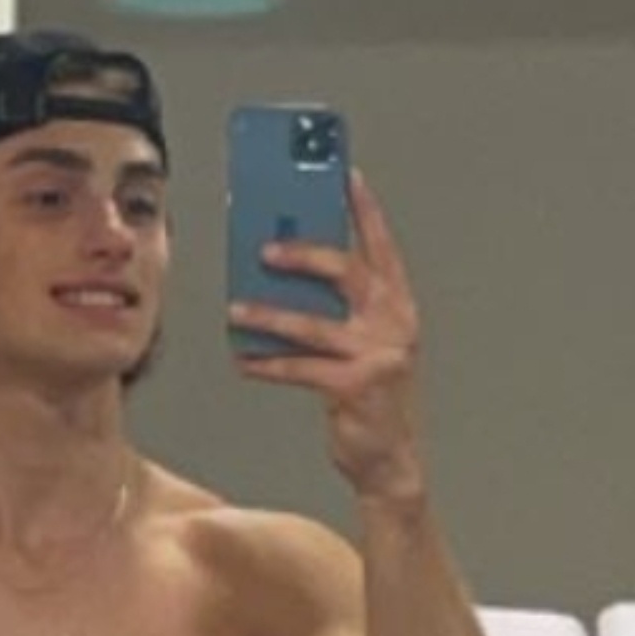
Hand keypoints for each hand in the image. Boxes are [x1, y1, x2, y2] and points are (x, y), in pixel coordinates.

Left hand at [229, 169, 423, 498]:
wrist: (391, 461)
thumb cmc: (373, 400)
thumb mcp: (365, 345)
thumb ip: (340, 310)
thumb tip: (286, 278)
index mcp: (398, 305)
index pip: (381, 246)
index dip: (363, 209)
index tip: (343, 174)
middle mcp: (393, 323)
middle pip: (346, 271)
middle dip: (304, 253)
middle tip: (265, 249)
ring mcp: (377, 354)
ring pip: (313, 323)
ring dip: (269, 314)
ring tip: (236, 309)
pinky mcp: (355, 387)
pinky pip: (300, 368)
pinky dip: (268, 364)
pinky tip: (243, 360)